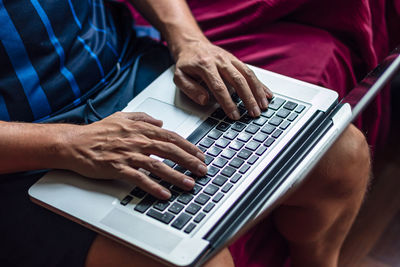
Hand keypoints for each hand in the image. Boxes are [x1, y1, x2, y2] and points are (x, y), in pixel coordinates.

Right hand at [59, 112, 206, 199]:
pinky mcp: (118, 168)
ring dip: (176, 176)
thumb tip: (160, 122)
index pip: (171, 137)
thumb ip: (143, 117)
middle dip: (189, 161)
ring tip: (190, 183)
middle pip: (170, 150)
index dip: (188, 146)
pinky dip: (153, 186)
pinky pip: (139, 179)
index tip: (200, 155)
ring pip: (158, 165)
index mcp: (140, 129)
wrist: (75, 143)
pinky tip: (165, 194)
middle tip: (202, 170)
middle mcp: (137, 140)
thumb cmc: (98, 132)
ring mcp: (128, 154)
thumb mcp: (122, 117)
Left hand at [172, 39, 272, 119]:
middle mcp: (220, 61)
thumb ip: (190, 89)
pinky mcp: (236, 60)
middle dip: (248, 98)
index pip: (219, 87)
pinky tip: (267, 94)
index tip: (235, 115)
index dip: (228, 102)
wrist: (191, 44)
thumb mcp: (179, 76)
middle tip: (254, 113)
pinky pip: (250, 71)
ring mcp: (230, 59)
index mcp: (205, 65)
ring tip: (263, 106)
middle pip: (238, 80)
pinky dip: (260, 84)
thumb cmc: (186, 63)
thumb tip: (205, 100)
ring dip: (257, 91)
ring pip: (247, 75)